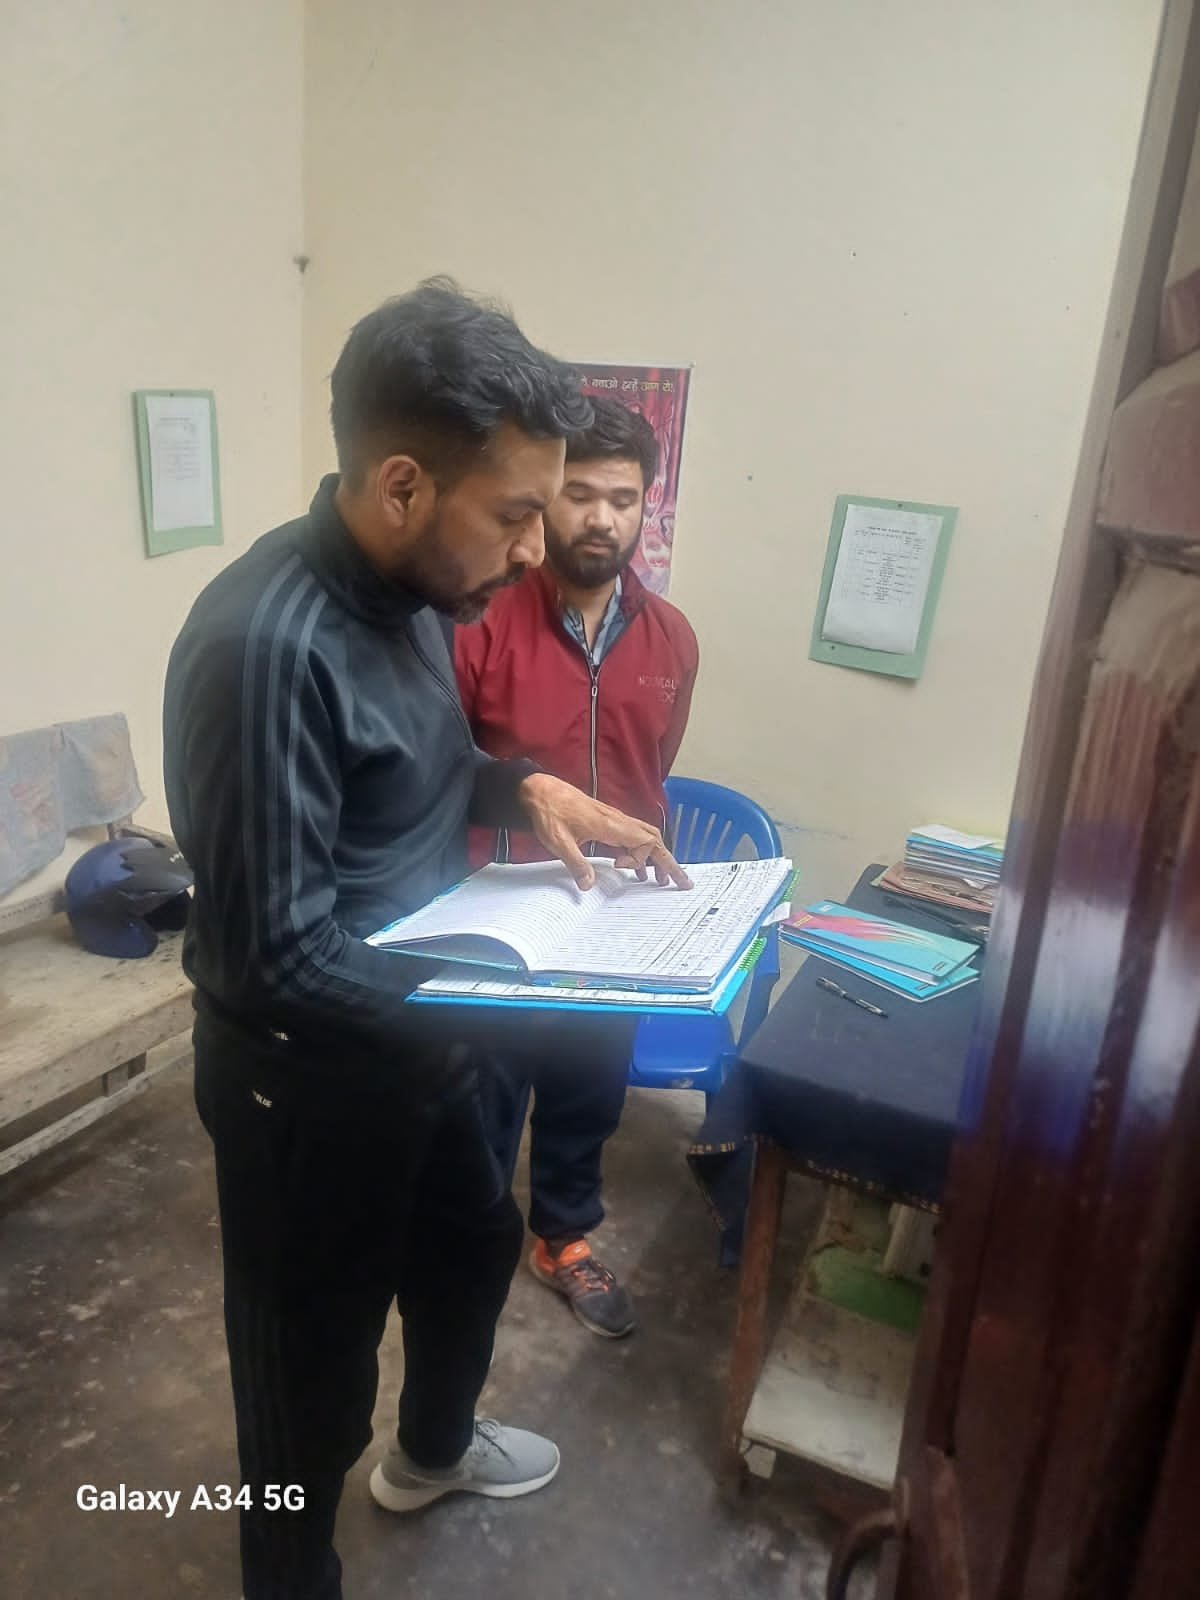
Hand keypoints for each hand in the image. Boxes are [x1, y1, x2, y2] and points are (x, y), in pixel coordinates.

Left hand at [517, 773, 692, 891]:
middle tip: (680, 883)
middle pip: (654, 838)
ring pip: (645, 836)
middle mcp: (617, 820)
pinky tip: (635, 867)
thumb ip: (576, 864)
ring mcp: (614, 819)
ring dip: (656, 857)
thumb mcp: (558, 842)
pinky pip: (633, 836)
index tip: (620, 867)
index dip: (640, 858)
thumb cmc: (549, 813)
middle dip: (668, 861)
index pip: (645, 841)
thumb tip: (589, 886)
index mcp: (610, 824)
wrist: (540, 790)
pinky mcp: (607, 821)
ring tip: (660, 880)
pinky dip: (640, 851)